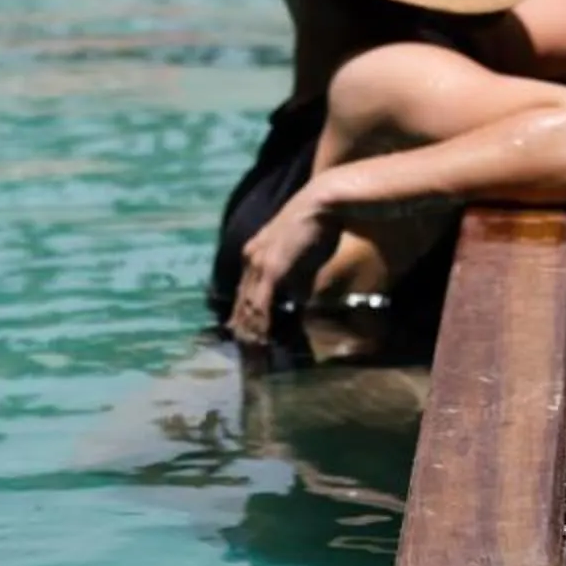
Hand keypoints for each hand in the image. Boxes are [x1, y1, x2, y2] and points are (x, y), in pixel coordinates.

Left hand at [229, 186, 339, 346]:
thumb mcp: (301, 254)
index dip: (246, 323)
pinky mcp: (270, 269)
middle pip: (241, 308)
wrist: (324, 201)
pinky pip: (260, 307)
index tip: (248, 346)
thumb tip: (298, 300)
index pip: (245, 297)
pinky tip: (263, 344)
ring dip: (252, 338)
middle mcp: (250, 260)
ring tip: (256, 362)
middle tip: (249, 364)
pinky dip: (261, 327)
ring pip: (248, 311)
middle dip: (245, 337)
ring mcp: (257, 264)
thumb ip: (295, 277)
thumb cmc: (319, 225)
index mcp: (254, 255)